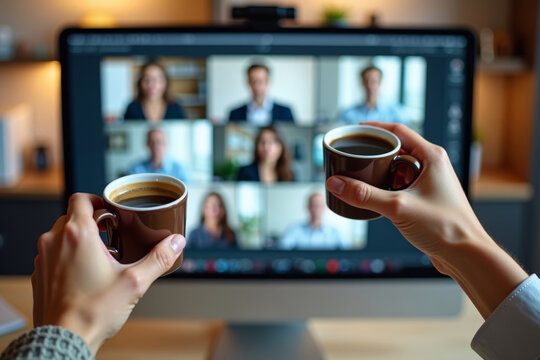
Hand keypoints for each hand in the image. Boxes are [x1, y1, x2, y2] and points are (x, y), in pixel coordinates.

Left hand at [31, 193, 184, 354]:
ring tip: (99, 256)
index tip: (110, 211)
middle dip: (92, 221)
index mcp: (78, 235)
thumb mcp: (135, 282)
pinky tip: (84, 273)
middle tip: (111, 235)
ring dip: (78, 238)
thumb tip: (176, 243)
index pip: (81, 198)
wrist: (65, 339)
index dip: (97, 200)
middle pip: (72, 215)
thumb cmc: (92, 311)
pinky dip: (67, 256)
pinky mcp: (40, 274)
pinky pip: (53, 254)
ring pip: (61, 234)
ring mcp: (44, 258)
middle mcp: (55, 241)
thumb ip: (159, 258)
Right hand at [326, 122, 527, 317]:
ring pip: (397, 169)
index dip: (374, 129)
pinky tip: (375, 198)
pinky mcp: (426, 199)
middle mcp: (432, 165)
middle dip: (373, 154)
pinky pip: (401, 186)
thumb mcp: (398, 207)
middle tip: (352, 158)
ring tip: (359, 179)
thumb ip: (364, 195)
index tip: (354, 130)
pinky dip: (386, 188)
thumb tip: (335, 183)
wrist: (467, 256)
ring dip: (379, 173)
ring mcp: (430, 182)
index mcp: (431, 157)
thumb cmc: (446, 228)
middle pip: (396, 150)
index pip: (397, 131)